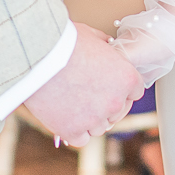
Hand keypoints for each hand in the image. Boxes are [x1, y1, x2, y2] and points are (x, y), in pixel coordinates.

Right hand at [24, 24, 141, 142]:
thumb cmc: (64, 42)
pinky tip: (66, 117)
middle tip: (88, 94)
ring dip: (90, 119)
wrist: (38, 57)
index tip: (110, 86)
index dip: (122, 88)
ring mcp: (95, 120)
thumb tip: (106, 45)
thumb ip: (104, 44)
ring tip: (72, 102)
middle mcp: (115, 102)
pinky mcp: (73, 131)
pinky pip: (81, 139)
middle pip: (118, 112)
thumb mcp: (91, 35)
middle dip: (106, 104)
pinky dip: (75, 131)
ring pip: (99, 127)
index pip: (135, 92)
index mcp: (126, 78)